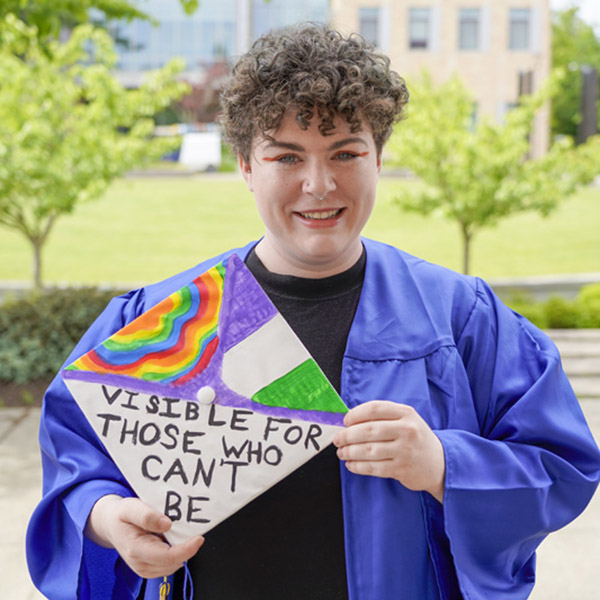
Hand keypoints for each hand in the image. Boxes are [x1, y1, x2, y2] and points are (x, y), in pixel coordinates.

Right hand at [85, 495, 203, 577]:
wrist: (111, 523)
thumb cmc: (121, 515)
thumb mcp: (131, 507)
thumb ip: (147, 515)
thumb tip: (166, 524)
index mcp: (136, 550)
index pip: (168, 557)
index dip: (187, 549)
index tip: (199, 537)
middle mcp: (141, 564)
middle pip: (174, 562)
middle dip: (186, 546)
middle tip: (189, 527)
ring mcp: (145, 568)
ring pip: (174, 564)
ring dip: (182, 549)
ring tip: (178, 531)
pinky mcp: (150, 568)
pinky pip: (170, 563)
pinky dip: (176, 551)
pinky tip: (172, 538)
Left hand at [333, 401, 444, 502]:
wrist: (440, 463)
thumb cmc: (415, 438)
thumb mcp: (406, 420)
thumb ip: (383, 417)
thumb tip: (349, 421)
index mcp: (406, 413)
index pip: (375, 409)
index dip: (356, 414)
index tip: (345, 421)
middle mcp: (407, 430)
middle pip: (368, 430)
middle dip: (347, 435)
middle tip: (337, 439)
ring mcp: (405, 451)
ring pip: (369, 451)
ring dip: (350, 452)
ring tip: (341, 452)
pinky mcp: (402, 469)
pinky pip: (373, 468)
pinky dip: (358, 466)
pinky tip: (351, 464)